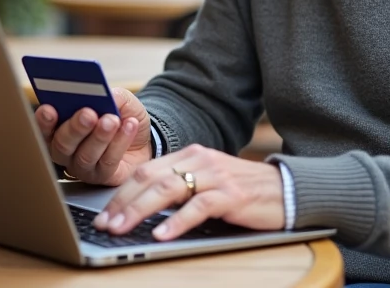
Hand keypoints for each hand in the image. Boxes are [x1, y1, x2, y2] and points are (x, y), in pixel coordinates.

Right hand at [35, 87, 151, 185]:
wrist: (143, 139)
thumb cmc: (123, 117)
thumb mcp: (118, 99)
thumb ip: (108, 95)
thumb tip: (101, 93)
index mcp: (61, 128)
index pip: (45, 127)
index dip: (44, 120)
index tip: (49, 109)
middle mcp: (67, 151)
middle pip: (62, 144)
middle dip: (75, 127)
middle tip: (88, 114)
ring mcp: (83, 167)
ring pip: (85, 156)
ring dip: (99, 136)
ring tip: (112, 120)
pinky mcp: (102, 176)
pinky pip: (108, 162)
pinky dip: (120, 141)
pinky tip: (129, 126)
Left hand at [93, 144, 285, 240]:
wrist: (287, 188)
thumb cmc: (243, 190)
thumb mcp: (207, 182)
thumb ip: (179, 187)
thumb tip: (139, 209)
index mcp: (189, 154)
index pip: (145, 170)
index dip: (121, 193)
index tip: (102, 215)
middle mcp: (200, 160)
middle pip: (151, 178)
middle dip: (123, 203)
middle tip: (104, 225)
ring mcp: (216, 176)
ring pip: (168, 190)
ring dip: (140, 211)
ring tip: (123, 229)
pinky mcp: (232, 195)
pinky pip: (198, 206)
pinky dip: (178, 221)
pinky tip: (162, 235)